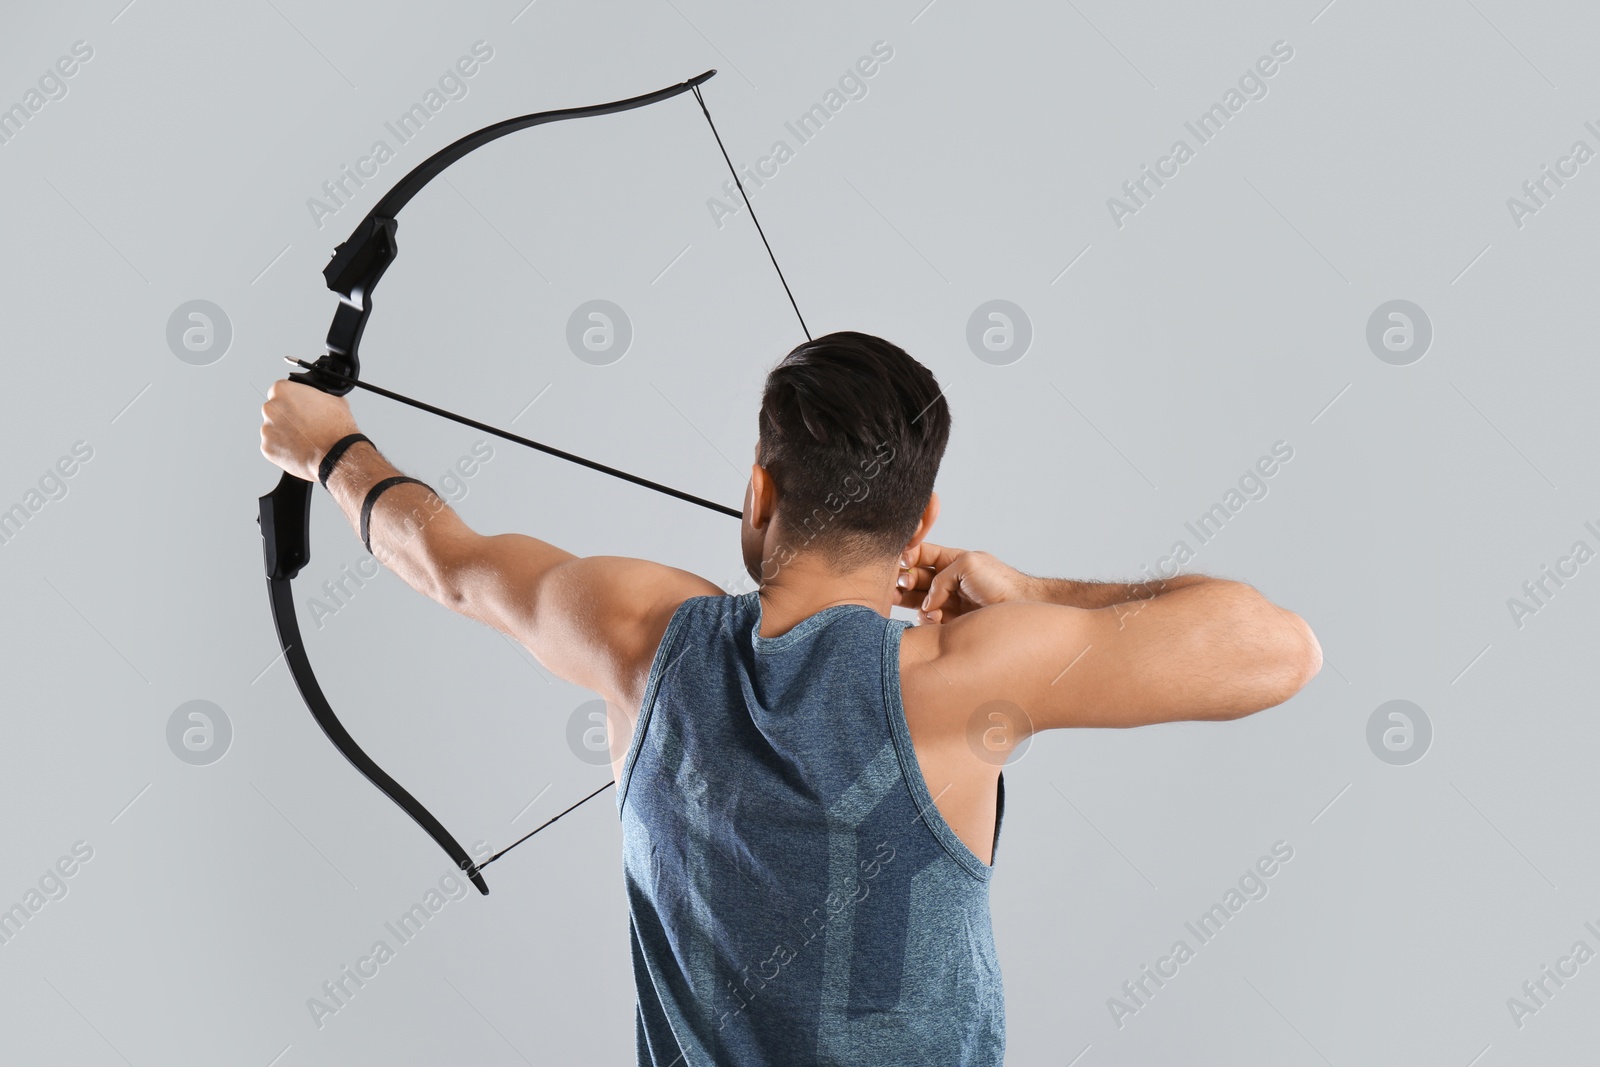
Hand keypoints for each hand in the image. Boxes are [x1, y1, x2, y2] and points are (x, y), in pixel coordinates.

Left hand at [260, 379, 359, 482]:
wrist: (337, 455)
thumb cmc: (336, 428)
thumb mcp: (332, 399)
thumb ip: (315, 395)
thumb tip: (314, 399)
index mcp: (282, 390)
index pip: (280, 390)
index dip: (292, 400)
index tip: (299, 407)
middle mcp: (270, 408)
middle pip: (274, 410)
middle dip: (286, 417)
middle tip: (303, 425)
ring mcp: (266, 429)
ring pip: (273, 429)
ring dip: (285, 433)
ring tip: (304, 439)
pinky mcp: (267, 448)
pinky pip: (273, 446)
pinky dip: (283, 448)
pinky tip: (299, 449)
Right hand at [895, 542, 1039, 623]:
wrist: (1020, 607)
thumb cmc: (1000, 582)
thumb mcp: (968, 564)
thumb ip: (941, 577)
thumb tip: (927, 602)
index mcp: (952, 560)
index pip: (921, 554)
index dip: (907, 557)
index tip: (899, 562)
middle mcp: (947, 580)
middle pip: (914, 578)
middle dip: (902, 580)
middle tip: (899, 585)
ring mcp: (948, 601)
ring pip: (917, 600)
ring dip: (909, 600)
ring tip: (912, 602)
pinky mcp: (950, 621)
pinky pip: (928, 620)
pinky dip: (926, 618)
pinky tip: (935, 617)